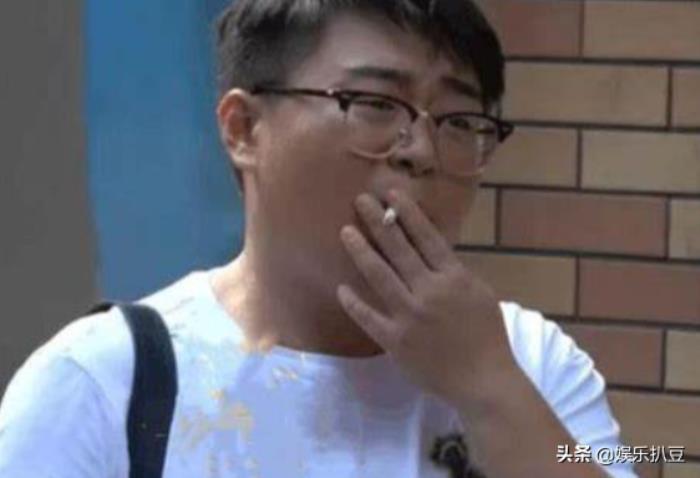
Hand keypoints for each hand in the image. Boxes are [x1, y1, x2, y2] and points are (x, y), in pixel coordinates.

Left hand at [338, 190, 518, 407]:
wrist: (483, 380)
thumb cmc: (487, 335)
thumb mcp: (480, 293)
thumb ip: (454, 271)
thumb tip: (431, 249)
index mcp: (453, 277)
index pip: (427, 237)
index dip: (407, 213)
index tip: (391, 193)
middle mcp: (429, 291)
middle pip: (399, 249)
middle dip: (378, 222)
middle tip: (360, 201)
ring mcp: (409, 316)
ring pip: (379, 276)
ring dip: (361, 251)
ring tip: (345, 231)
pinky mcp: (395, 340)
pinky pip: (368, 317)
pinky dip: (353, 303)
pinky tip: (340, 288)